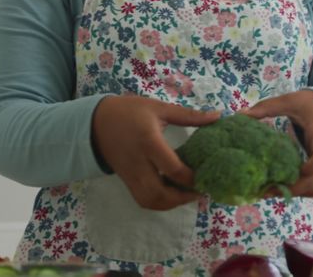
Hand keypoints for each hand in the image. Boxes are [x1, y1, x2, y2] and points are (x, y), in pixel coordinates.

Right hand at [91, 95, 219, 209]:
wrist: (95, 122)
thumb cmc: (129, 111)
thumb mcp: (158, 108)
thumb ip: (188, 115)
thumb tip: (216, 117)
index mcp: (149, 142)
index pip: (173, 170)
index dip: (193, 178)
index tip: (208, 174)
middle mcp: (139, 163)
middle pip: (161, 194)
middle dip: (183, 197)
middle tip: (201, 190)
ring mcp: (131, 175)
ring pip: (151, 201)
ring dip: (172, 203)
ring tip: (188, 194)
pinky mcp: (126, 181)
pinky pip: (143, 200)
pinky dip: (160, 203)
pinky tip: (172, 194)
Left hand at [241, 90, 312, 197]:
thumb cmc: (312, 105)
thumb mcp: (291, 101)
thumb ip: (268, 107)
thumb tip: (241, 115)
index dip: (309, 168)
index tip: (289, 172)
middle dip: (293, 189)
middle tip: (267, 189)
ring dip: (295, 192)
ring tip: (270, 189)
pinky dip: (298, 189)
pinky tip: (280, 184)